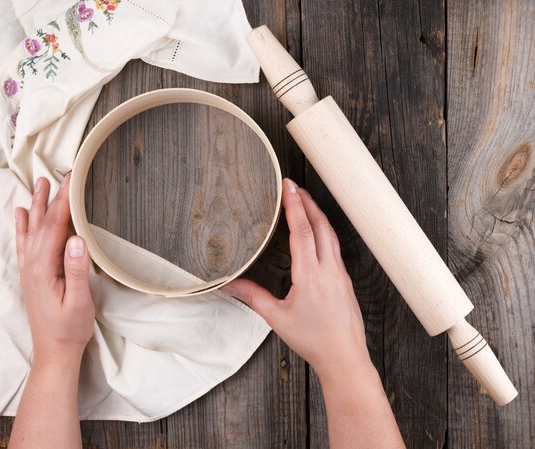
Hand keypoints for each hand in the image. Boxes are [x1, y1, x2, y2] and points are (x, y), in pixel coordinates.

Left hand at [14, 174, 94, 368]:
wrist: (54, 351)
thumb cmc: (70, 328)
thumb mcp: (79, 301)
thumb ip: (76, 269)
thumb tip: (77, 238)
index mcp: (44, 268)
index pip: (56, 226)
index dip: (65, 201)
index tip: (72, 180)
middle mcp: (32, 265)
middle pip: (43, 224)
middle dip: (52, 198)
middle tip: (60, 175)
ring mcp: (29, 269)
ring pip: (33, 230)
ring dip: (37, 206)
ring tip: (40, 184)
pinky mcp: (31, 275)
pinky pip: (25, 244)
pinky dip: (24, 226)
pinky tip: (23, 214)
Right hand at [222, 178, 371, 381]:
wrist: (345, 358)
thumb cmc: (314, 340)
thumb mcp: (277, 318)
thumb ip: (252, 297)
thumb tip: (228, 286)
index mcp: (310, 275)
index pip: (302, 231)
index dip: (294, 206)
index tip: (288, 187)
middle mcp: (328, 269)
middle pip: (320, 226)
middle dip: (307, 202)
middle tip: (294, 186)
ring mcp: (340, 273)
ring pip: (330, 235)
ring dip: (318, 215)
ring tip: (305, 202)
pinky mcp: (345, 280)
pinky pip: (335, 247)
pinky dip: (325, 231)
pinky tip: (318, 233)